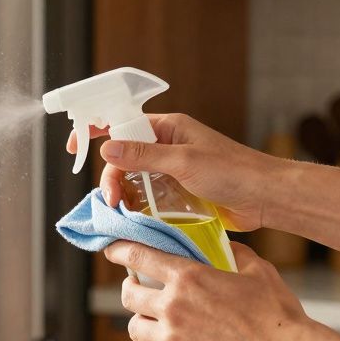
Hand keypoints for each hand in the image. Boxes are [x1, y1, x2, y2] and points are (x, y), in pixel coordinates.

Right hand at [66, 113, 284, 230]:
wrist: (266, 198)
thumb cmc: (233, 171)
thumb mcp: (184, 161)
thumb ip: (144, 155)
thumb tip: (107, 148)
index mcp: (169, 129)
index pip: (124, 122)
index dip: (97, 130)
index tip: (74, 145)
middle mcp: (168, 147)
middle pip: (124, 157)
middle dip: (112, 176)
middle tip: (111, 199)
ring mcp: (173, 171)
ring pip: (134, 179)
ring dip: (124, 193)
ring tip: (122, 211)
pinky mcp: (180, 193)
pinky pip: (150, 197)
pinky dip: (138, 206)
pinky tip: (134, 218)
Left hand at [105, 240, 312, 340]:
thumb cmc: (276, 313)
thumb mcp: (257, 270)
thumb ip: (235, 253)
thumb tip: (225, 246)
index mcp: (188, 276)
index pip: (138, 256)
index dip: (119, 250)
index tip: (111, 249)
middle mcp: (172, 305)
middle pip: (129, 295)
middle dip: (131, 291)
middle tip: (139, 292)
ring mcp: (171, 338)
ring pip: (134, 328)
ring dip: (141, 323)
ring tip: (153, 324)